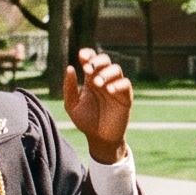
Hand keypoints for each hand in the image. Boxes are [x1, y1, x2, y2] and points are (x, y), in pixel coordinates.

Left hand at [64, 48, 133, 164]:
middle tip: (88, 69)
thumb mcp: (72, 106)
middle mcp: (104, 80)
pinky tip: (109, 90)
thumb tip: (69, 67)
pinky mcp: (126, 98)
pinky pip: (126, 84)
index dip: (88, 54)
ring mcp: (116, 88)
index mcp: (90, 80)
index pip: (91, 60)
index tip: (82, 56)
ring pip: (116, 70)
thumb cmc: (86, 122)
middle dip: (97, 61)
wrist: (99, 139)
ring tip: (97, 84)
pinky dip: (118, 84)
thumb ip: (69, 88)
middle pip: (105, 60)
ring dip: (106, 73)